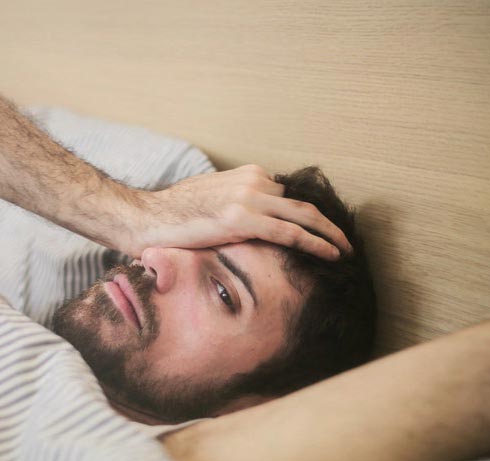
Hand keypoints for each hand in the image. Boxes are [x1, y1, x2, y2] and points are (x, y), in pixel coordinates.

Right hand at [129, 164, 351, 259]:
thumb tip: (250, 224)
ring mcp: (248, 198)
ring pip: (304, 215)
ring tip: (345, 250)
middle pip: (303, 202)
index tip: (324, 230)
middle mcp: (252, 181)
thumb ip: (236, 205)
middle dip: (328, 223)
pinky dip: (316, 244)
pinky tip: (332, 255)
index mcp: (246, 175)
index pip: (289, 194)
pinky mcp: (243, 220)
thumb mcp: (211, 201)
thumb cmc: (173, 215)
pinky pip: (290, 232)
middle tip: (345, 241)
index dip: (309, 214)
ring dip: (330, 234)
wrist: (144, 218)